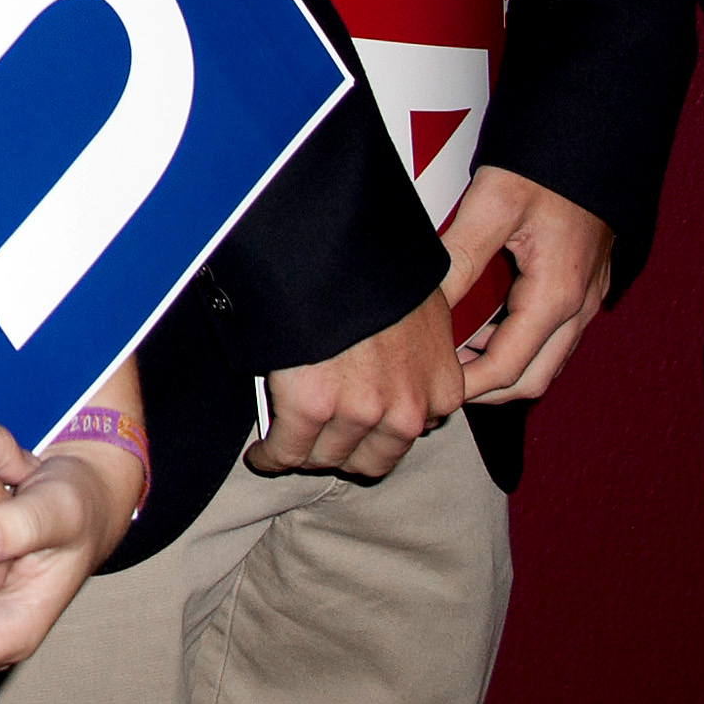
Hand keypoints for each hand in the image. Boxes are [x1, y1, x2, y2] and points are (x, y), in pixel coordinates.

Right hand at [251, 286, 461, 478]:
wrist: (335, 243)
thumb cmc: (376, 266)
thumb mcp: (424, 309)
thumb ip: (419, 354)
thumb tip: (394, 366)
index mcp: (442, 390)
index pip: (410, 438)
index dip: (376, 434)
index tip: (356, 431)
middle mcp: (408, 410)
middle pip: (371, 461)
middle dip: (345, 452)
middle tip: (321, 440)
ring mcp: (362, 412)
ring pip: (327, 458)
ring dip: (305, 453)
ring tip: (285, 445)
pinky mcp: (312, 407)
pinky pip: (287, 451)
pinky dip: (271, 455)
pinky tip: (262, 452)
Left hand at [439, 166, 615, 405]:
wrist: (593, 139)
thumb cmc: (545, 167)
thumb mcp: (492, 205)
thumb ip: (459, 257)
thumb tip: (423, 305)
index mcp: (556, 297)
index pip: (509, 369)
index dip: (467, 386)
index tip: (430, 387)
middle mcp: (578, 308)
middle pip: (532, 378)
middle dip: (485, 389)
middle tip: (438, 380)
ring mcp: (585, 299)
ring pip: (544, 359)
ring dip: (502, 367)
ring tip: (452, 355)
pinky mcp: (582, 285)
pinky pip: (552, 335)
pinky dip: (517, 344)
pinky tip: (480, 326)